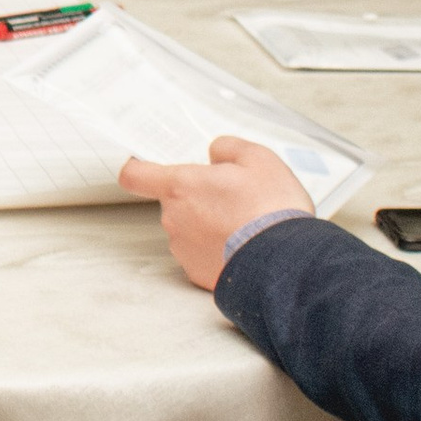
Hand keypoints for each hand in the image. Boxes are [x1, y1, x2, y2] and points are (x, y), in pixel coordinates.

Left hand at [119, 137, 312, 290]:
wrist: (285, 263)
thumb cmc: (270, 211)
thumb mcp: (259, 159)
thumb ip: (229, 148)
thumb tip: (216, 153)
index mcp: (181, 186)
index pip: (135, 175)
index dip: (138, 169)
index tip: (144, 167)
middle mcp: (174, 218)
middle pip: (173, 201)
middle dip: (197, 197)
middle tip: (232, 197)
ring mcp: (183, 248)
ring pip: (188, 228)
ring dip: (208, 224)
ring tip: (243, 224)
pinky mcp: (196, 272)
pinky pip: (200, 253)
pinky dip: (216, 248)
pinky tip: (242, 245)